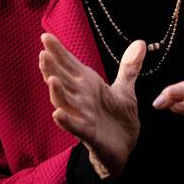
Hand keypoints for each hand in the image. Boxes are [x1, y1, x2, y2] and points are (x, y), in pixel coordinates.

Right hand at [39, 32, 142, 179]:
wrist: (123, 148)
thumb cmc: (117, 118)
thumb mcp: (125, 89)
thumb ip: (128, 67)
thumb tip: (140, 43)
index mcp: (88, 85)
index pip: (70, 65)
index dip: (58, 52)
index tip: (45, 36)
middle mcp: (81, 98)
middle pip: (62, 81)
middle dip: (52, 68)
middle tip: (43, 54)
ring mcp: (83, 116)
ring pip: (65, 102)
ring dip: (57, 92)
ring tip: (51, 79)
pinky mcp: (89, 134)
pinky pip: (76, 127)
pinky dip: (67, 121)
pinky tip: (58, 114)